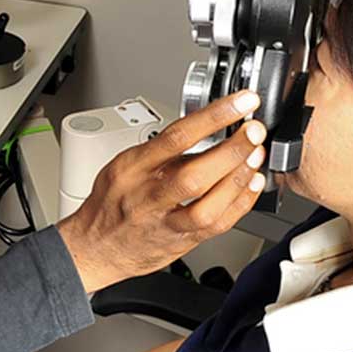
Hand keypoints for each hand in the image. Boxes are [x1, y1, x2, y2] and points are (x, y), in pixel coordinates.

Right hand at [55, 91, 267, 292]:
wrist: (96, 248)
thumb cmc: (110, 204)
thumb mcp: (123, 165)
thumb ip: (160, 150)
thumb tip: (204, 127)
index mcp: (133, 169)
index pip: (176, 137)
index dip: (214, 117)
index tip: (240, 103)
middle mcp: (148, 196)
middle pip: (194, 174)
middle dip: (232, 150)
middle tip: (254, 131)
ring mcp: (166, 223)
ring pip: (208, 206)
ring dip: (239, 178)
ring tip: (256, 156)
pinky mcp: (182, 242)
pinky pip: (217, 225)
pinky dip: (241, 202)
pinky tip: (252, 184)